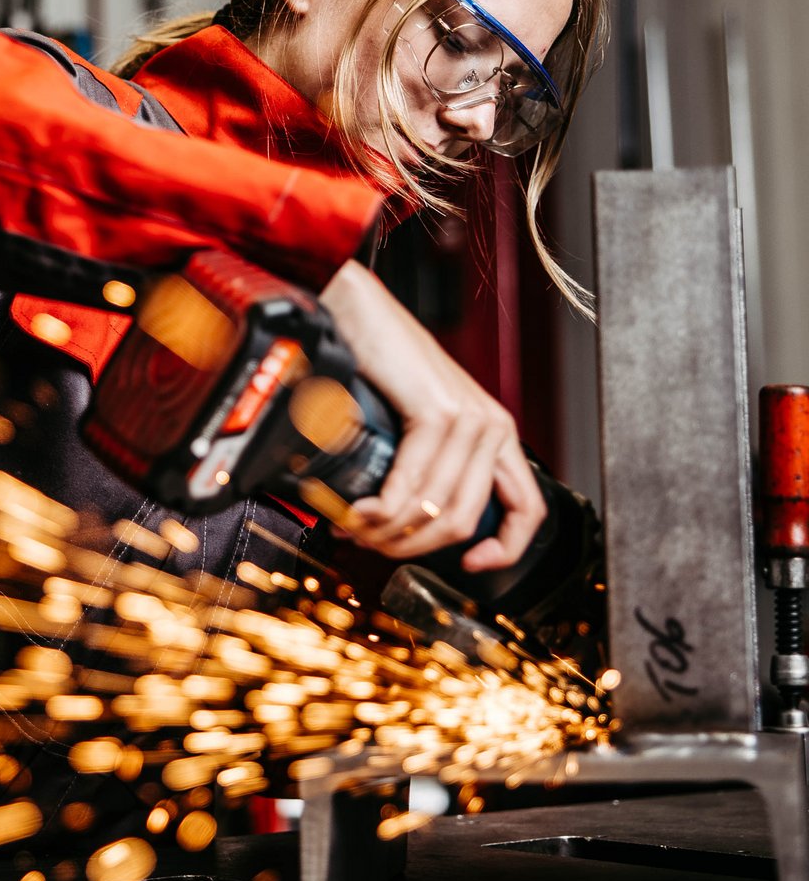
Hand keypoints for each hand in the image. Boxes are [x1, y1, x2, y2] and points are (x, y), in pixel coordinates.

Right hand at [318, 260, 545, 571]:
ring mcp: (470, 418)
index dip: (503, 550)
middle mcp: (492, 427)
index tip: (468, 567)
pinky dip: (383, 508)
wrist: (355, 313)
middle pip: (464, 521)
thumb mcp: (412, 426)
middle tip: (369, 543)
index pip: (525, 509)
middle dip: (412, 547)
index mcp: (495, 435)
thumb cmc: (377, 367)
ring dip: (389, 531)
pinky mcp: (440, 411)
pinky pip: (414, 483)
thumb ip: (424, 468)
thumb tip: (401, 528)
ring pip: (437, 510)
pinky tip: (359, 510)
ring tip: (354, 528)